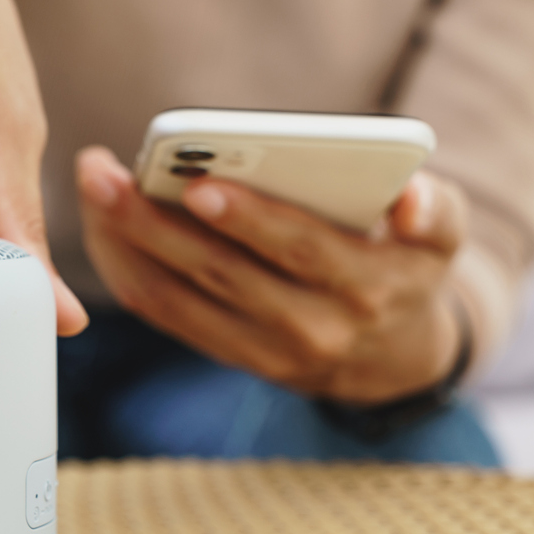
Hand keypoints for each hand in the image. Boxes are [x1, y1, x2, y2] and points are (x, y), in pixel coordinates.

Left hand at [76, 147, 466, 403]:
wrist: (392, 358)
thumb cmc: (405, 266)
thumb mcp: (441, 236)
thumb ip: (437, 210)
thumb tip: (411, 200)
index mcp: (367, 288)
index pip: (300, 250)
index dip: (249, 219)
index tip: (197, 186)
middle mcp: (313, 329)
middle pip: (223, 274)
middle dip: (156, 223)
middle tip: (104, 175)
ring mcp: (265, 351)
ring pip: (182, 299)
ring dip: (128, 246)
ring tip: (92, 191)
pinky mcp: (231, 355)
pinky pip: (169, 317)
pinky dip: (130, 273)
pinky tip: (101, 229)